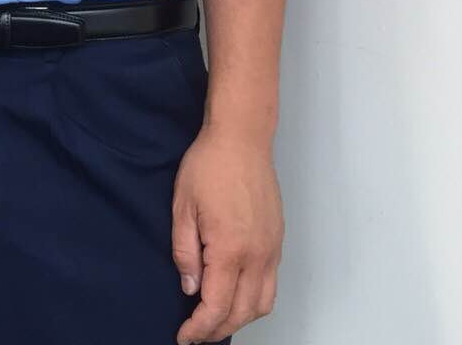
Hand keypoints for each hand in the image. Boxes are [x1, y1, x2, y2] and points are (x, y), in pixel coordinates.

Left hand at [172, 127, 282, 342]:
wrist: (242, 137)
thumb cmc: (208, 165)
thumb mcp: (183, 206)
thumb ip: (185, 251)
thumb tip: (190, 288)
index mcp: (230, 248)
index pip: (217, 306)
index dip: (199, 327)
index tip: (184, 336)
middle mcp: (257, 255)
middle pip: (242, 313)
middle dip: (218, 329)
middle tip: (196, 332)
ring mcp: (272, 248)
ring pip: (263, 303)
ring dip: (240, 319)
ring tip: (216, 319)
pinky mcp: (278, 239)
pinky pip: (272, 284)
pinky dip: (254, 300)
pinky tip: (236, 294)